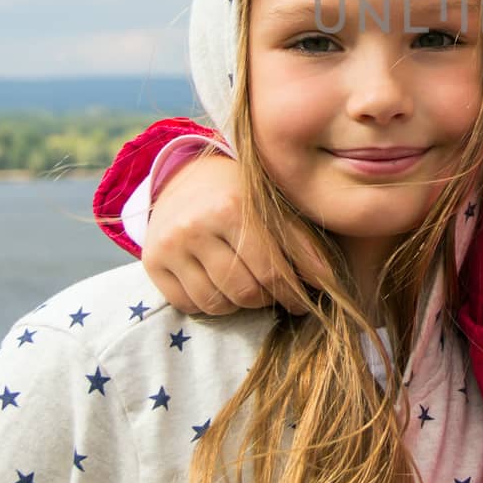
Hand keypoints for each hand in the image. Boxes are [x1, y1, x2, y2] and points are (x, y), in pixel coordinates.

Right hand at [142, 152, 328, 314]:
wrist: (187, 177)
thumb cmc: (241, 194)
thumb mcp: (274, 207)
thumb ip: (303, 243)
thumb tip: (330, 285)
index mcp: (235, 207)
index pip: (272, 272)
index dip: (293, 295)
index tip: (304, 303)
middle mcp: (198, 225)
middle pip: (245, 291)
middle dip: (268, 300)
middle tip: (278, 296)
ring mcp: (172, 245)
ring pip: (217, 303)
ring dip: (240, 303)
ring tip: (251, 288)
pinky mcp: (153, 261)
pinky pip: (188, 304)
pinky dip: (210, 303)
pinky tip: (221, 286)